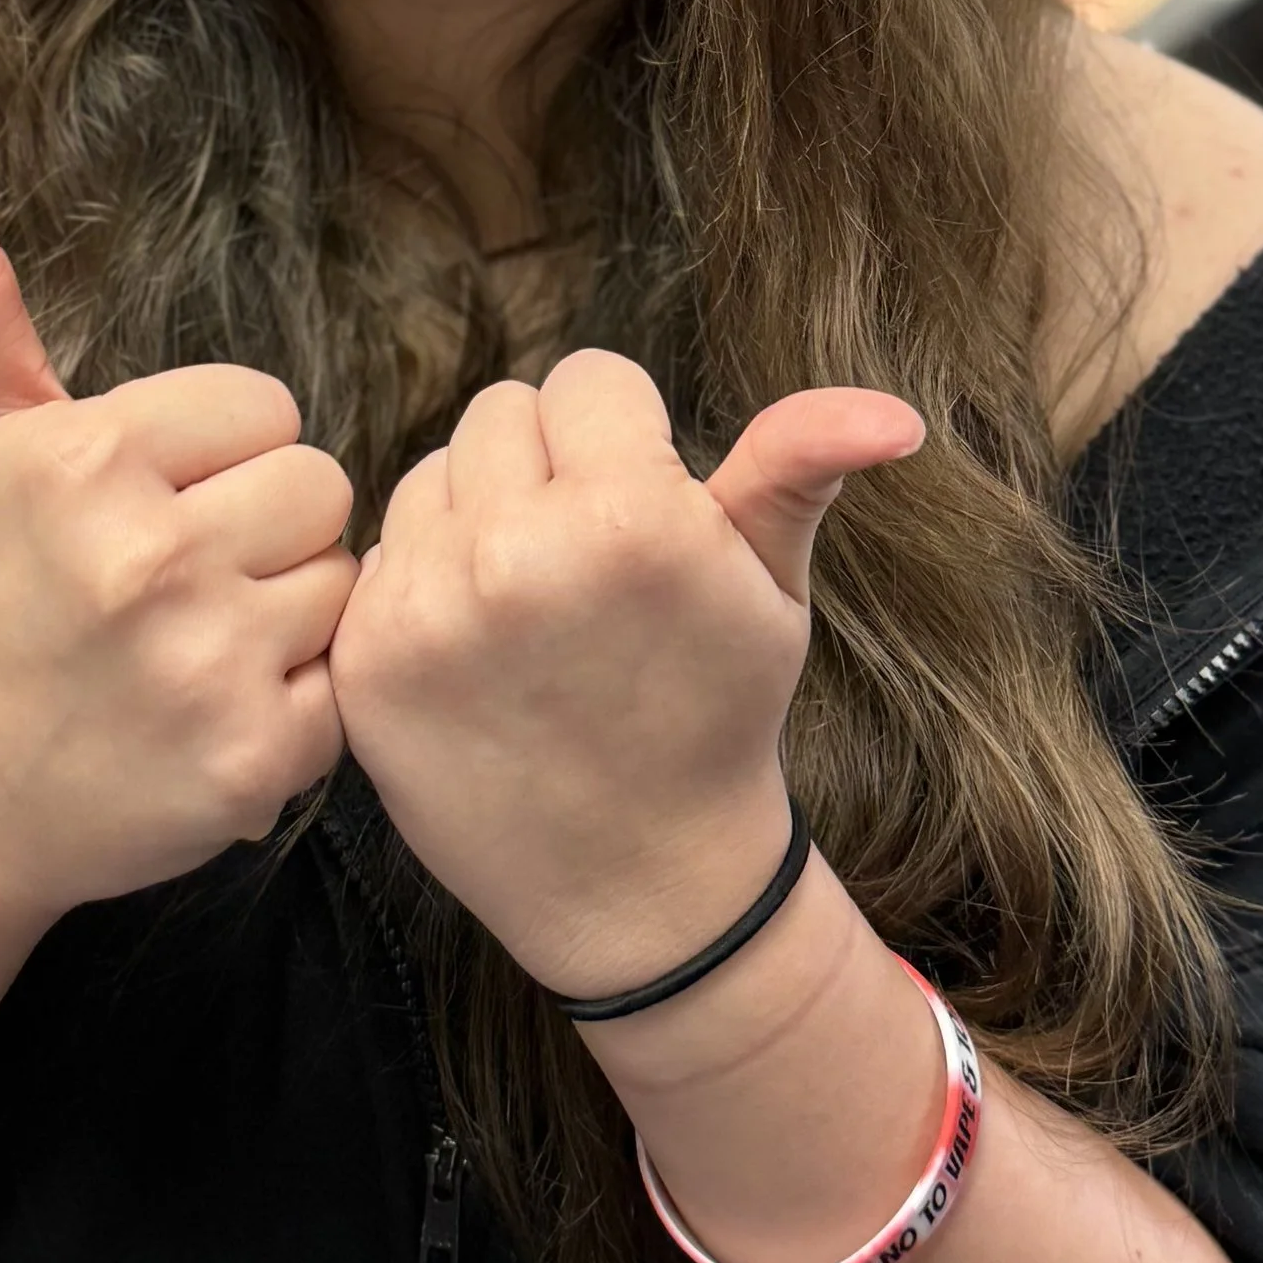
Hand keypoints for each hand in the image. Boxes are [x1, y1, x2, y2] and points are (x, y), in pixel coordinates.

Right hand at [0, 175, 357, 923]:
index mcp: (84, 460)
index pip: (266, 405)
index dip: (220, 451)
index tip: (153, 502)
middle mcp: (143, 559)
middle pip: (318, 482)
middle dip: (263, 523)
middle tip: (181, 578)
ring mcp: (202, 666)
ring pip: (341, 577)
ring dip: (289, 608)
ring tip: (200, 641)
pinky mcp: (253, 759)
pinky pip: (349, 679)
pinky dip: (305, 697)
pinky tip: (224, 705)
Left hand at [328, 350, 921, 1000]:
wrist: (643, 884)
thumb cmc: (717, 715)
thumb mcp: (774, 588)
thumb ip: (801, 469)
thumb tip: (895, 412)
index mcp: (627, 516)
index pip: (587, 377)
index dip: (626, 439)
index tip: (644, 517)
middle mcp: (514, 552)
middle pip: (502, 410)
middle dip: (549, 466)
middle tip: (589, 565)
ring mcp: (427, 609)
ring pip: (434, 470)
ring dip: (477, 514)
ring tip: (536, 605)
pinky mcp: (367, 658)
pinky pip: (380, 551)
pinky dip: (423, 582)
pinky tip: (478, 648)